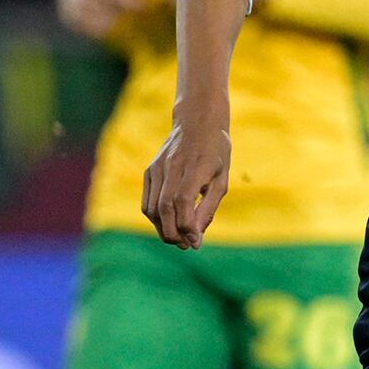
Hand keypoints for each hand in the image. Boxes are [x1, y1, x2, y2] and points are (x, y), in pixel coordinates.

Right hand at [143, 112, 229, 247]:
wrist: (197, 122)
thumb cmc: (215, 153)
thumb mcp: (221, 180)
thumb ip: (208, 209)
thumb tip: (195, 238)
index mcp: (196, 166)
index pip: (183, 200)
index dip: (186, 225)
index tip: (195, 242)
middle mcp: (173, 166)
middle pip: (164, 207)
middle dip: (174, 233)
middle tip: (186, 246)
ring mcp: (158, 167)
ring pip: (152, 208)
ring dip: (163, 229)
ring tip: (178, 239)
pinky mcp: (150, 171)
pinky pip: (147, 201)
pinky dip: (155, 218)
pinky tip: (168, 224)